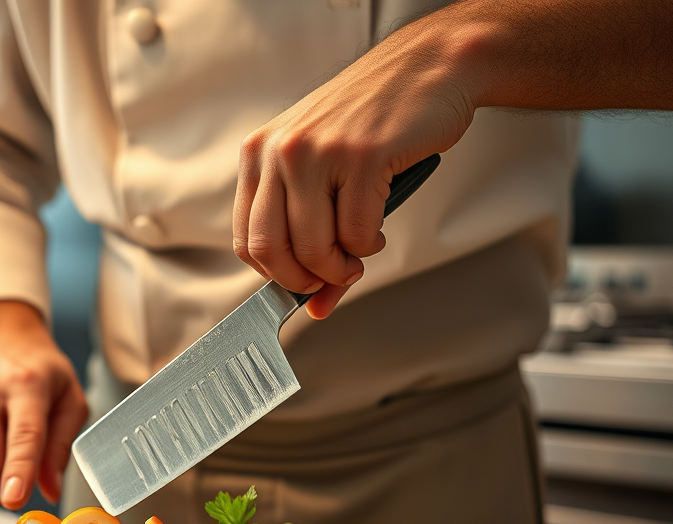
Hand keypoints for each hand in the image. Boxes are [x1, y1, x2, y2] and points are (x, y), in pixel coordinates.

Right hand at [0, 301, 87, 508]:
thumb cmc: (38, 373)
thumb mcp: (69, 399)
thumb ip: (63, 446)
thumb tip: (50, 491)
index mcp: (25, 384)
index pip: (22, 434)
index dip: (19, 471)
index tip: (15, 499)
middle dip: (7, 490)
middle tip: (22, 483)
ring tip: (3, 473)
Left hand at [233, 14, 479, 318]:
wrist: (427, 67)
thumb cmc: (373, 122)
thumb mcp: (326, 172)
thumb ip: (312, 238)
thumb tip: (316, 307)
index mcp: (259, 153)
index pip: (246, 240)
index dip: (275, 274)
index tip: (303, 279)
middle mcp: (280, 151)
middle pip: (270, 251)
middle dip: (304, 280)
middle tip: (332, 277)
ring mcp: (319, 152)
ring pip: (313, 249)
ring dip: (341, 269)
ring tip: (358, 255)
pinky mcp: (363, 156)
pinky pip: (357, 234)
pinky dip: (369, 248)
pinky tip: (377, 231)